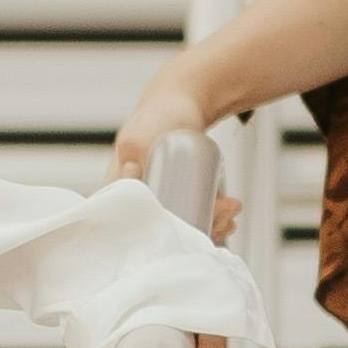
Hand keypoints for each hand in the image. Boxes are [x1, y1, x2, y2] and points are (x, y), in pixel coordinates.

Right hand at [111, 67, 241, 347]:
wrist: (179, 102)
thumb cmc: (156, 117)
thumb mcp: (140, 132)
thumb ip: (131, 149)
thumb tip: (129, 177)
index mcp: (114, 203)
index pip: (136, 239)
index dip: (168, 244)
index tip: (196, 236)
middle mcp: (132, 213)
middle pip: (165, 240)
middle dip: (199, 235)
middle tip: (227, 215)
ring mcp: (155, 211)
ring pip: (183, 234)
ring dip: (212, 228)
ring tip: (233, 209)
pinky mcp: (175, 207)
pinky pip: (192, 225)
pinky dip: (213, 224)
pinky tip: (230, 214)